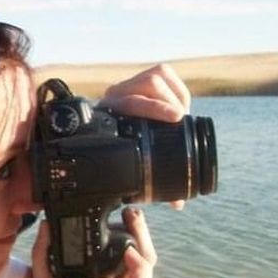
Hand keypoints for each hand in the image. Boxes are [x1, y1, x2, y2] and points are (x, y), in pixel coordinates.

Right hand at [21, 208, 154, 277]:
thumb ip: (43, 258)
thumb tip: (46, 227)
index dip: (140, 263)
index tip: (124, 244)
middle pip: (146, 271)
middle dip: (143, 239)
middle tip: (130, 215)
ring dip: (136, 251)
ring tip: (124, 227)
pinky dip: (126, 267)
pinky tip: (111, 254)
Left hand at [99, 64, 190, 209]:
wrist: (96, 134)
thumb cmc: (113, 155)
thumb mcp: (124, 165)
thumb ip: (147, 183)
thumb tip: (178, 202)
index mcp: (108, 115)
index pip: (132, 100)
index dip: (156, 107)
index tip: (176, 118)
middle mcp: (116, 96)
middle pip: (150, 83)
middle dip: (170, 102)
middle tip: (180, 120)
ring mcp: (128, 87)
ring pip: (157, 75)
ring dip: (175, 96)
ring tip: (181, 116)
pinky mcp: (141, 82)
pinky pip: (164, 75)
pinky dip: (177, 90)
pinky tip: (181, 105)